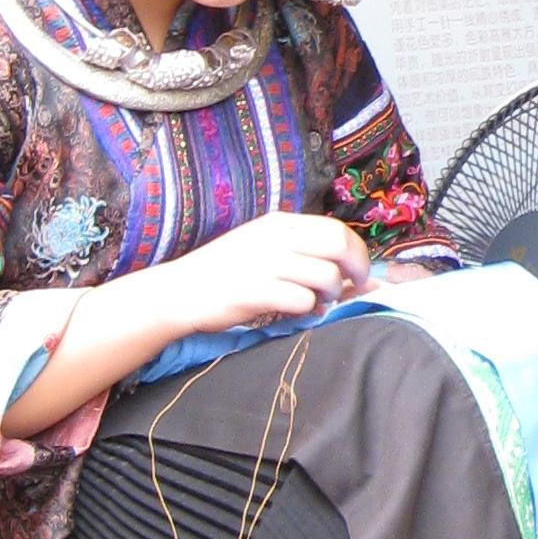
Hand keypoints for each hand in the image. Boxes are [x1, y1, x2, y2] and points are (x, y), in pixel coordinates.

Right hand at [6, 214, 371, 443]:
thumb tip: (349, 269)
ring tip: (317, 303)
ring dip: (331, 295)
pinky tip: (299, 314)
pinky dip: (309, 311)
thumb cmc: (225, 273)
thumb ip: (300, 252)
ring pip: (326, 276)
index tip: (360, 273)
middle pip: (338, 245)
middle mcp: (275, 238)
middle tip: (352, 288)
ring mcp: (265, 264)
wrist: (177, 293)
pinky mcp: (256, 292)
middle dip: (355, 269)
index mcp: (278, 224)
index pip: (335, 229)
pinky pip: (303, 301)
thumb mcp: (262, 247)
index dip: (357, 252)